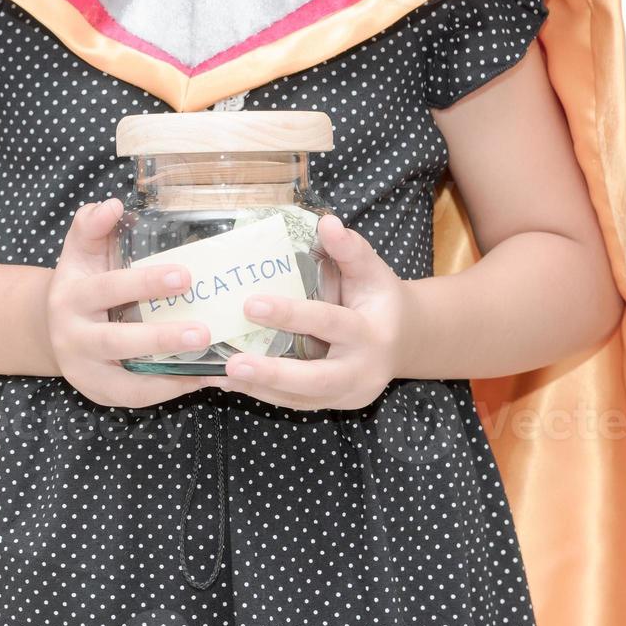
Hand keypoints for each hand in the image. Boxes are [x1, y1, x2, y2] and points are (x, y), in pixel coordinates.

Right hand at [47, 198, 230, 407]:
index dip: (144, 283)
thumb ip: (92, 224)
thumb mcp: (81, 249)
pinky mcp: (97, 391)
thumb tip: (112, 205)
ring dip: (168, 373)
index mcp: (71, 295)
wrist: (50, 326)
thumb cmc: (81, 280)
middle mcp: (72, 335)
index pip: (107, 288)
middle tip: (204, 331)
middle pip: (115, 340)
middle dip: (160, 338)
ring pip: (125, 380)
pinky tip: (200, 378)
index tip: (185, 275)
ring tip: (208, 361)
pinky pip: (134, 396)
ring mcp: (83, 368)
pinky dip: (167, 390)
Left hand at [221, 214, 408, 410]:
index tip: (251, 304)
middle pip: (317, 378)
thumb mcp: (371, 271)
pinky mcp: (333, 404)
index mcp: (371, 332)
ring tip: (221, 374)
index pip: (329, 322)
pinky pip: (294, 403)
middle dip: (274, 372)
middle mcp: (362, 369)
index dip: (291, 314)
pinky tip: (230, 382)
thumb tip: (327, 221)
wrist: (404, 340)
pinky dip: (262, 393)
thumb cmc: (379, 298)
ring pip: (301, 397)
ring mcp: (348, 393)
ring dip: (259, 387)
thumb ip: (350, 249)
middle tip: (233, 363)